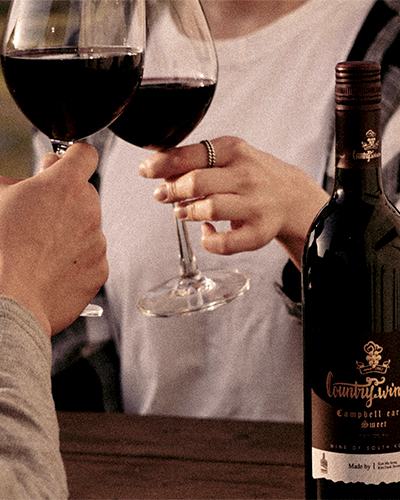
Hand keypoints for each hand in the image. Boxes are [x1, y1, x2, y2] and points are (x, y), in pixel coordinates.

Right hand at [0, 143, 107, 335]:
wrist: (9, 299)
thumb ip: (25, 180)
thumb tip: (40, 175)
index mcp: (64, 185)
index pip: (85, 155)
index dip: (74, 157)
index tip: (68, 163)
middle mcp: (88, 210)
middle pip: (85, 194)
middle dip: (67, 201)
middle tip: (40, 218)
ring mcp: (97, 242)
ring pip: (88, 228)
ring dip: (70, 233)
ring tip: (40, 251)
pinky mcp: (100, 270)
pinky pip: (90, 257)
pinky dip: (76, 261)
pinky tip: (51, 269)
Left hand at [139, 136, 328, 267]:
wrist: (292, 197)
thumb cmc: (252, 175)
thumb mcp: (230, 157)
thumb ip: (198, 161)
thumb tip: (161, 172)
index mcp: (235, 150)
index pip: (192, 154)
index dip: (163, 164)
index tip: (145, 170)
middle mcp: (246, 175)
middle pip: (197, 182)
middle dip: (172, 190)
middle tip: (161, 195)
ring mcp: (255, 205)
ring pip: (209, 209)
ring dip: (188, 213)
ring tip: (181, 212)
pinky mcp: (259, 232)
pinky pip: (225, 243)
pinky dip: (208, 240)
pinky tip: (206, 232)